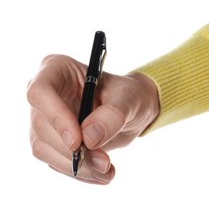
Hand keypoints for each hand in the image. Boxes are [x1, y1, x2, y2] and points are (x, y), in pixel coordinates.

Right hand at [27, 54, 158, 183]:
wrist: (133, 111)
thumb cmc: (129, 95)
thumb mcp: (129, 99)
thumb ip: (113, 114)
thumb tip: (89, 138)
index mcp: (58, 70)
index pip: (40, 92)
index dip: (56, 117)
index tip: (78, 141)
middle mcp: (45, 95)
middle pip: (42, 125)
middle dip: (72, 150)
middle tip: (104, 162)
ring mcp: (45, 119)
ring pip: (44, 148)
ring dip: (76, 166)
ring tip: (107, 171)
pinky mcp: (51, 141)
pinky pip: (56, 161)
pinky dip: (79, 171)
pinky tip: (101, 173)